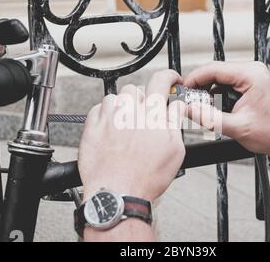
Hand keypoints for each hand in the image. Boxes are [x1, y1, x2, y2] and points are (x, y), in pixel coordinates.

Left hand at [78, 70, 186, 201]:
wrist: (117, 193)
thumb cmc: (145, 177)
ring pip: (116, 97)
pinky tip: (112, 130)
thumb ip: (175, 122)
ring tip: (127, 126)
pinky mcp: (92, 127)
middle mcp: (128, 111)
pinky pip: (98, 109)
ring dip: (123, 106)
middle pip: (136, 89)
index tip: (170, 80)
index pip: (161, 80)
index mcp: (151, 114)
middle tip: (145, 115)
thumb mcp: (174, 150)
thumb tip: (177, 105)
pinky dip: (106, 114)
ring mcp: (108, 117)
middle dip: (143, 98)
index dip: (168, 76)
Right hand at [183, 61, 269, 159]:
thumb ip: (209, 117)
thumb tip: (189, 109)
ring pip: (219, 77)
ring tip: (200, 105)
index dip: (194, 78)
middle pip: (215, 71)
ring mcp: (252, 76)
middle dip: (199, 85)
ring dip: (207, 90)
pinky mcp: (249, 84)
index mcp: (251, 75)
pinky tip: (212, 105)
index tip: (183, 89)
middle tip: (188, 100)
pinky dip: (216, 93)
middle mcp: (253, 71)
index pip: (214, 69)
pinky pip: (226, 83)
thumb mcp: (236, 127)